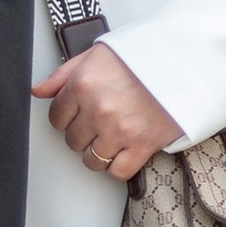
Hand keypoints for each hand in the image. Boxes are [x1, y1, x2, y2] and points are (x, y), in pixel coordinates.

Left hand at [34, 40, 181, 184]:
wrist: (187, 62)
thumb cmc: (145, 56)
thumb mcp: (97, 54)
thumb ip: (63, 74)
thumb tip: (38, 91)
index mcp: (84, 84)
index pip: (56, 116)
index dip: (66, 117)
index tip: (77, 114)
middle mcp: (98, 110)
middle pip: (72, 140)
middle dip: (82, 133)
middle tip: (98, 123)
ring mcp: (119, 130)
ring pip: (91, 159)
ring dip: (97, 152)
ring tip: (110, 138)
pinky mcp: (142, 146)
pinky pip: (116, 172)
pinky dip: (116, 167)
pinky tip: (122, 152)